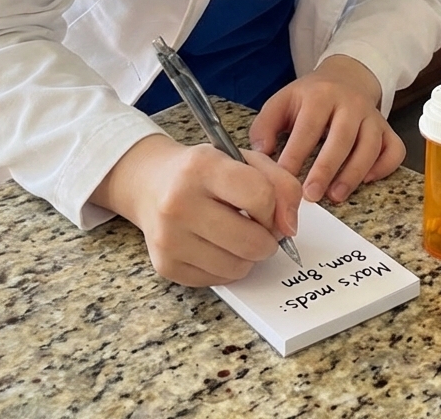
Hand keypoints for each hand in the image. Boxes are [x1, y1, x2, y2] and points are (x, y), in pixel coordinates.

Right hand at [90, 133, 302, 286]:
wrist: (151, 184)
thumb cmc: (205, 171)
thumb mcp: (244, 160)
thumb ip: (280, 184)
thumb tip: (289, 228)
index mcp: (202, 167)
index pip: (260, 196)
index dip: (274, 207)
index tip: (268, 207)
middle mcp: (180, 203)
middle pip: (251, 240)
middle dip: (267, 239)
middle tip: (259, 228)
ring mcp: (169, 238)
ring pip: (237, 267)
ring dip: (248, 256)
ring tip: (237, 236)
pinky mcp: (165, 265)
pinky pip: (217, 281)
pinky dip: (227, 268)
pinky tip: (217, 246)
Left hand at [248, 55, 405, 203]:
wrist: (346, 77)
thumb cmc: (310, 97)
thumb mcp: (283, 101)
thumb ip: (265, 126)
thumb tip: (260, 155)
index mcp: (320, 95)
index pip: (308, 127)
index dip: (295, 155)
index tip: (283, 180)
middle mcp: (350, 104)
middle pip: (342, 137)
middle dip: (326, 168)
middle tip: (311, 196)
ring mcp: (372, 116)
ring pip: (370, 146)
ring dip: (353, 174)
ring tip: (335, 195)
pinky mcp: (387, 129)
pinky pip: (394, 149)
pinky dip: (384, 167)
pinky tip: (366, 180)